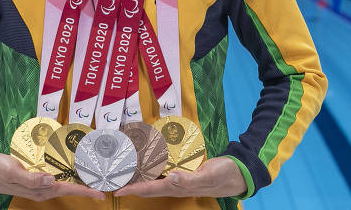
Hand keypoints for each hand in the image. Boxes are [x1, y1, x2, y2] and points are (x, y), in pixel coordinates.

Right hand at [0, 153, 105, 201]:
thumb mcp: (12, 172)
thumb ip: (31, 178)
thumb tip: (51, 180)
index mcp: (38, 190)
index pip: (66, 189)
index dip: (84, 191)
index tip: (100, 193)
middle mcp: (41, 189)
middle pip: (68, 187)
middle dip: (85, 186)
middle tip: (103, 181)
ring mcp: (38, 184)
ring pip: (63, 182)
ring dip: (77, 179)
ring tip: (92, 174)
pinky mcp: (35, 177)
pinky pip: (54, 176)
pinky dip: (65, 173)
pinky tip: (71, 168)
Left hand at [114, 157, 246, 197]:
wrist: (237, 172)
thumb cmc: (223, 174)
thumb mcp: (209, 175)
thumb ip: (191, 179)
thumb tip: (171, 178)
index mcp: (178, 186)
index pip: (150, 189)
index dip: (133, 189)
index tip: (117, 189)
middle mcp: (175, 184)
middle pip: (147, 187)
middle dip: (130, 184)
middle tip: (113, 179)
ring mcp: (178, 179)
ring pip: (153, 179)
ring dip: (138, 176)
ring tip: (123, 170)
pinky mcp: (182, 172)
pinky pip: (162, 171)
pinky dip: (150, 167)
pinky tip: (144, 162)